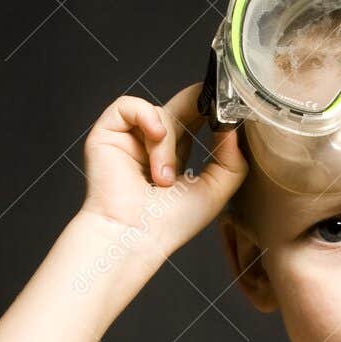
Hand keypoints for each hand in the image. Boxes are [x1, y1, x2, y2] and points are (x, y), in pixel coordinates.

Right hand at [79, 82, 246, 259]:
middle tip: (214, 110)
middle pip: (179, 107)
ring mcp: (129, 138)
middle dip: (198, 107)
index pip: (194, 120)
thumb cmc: (169, 224)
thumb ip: (231, 161)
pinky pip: (129, 105)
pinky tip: (154, 136)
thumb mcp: (214, 191)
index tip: (228, 109)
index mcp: (174, 156)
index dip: (210, 110)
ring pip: (158, 113)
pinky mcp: (108, 133)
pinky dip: (146, 116)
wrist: (135, 236)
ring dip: (166, 144)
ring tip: (162, 178)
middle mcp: (151, 144)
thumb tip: (232, 129)